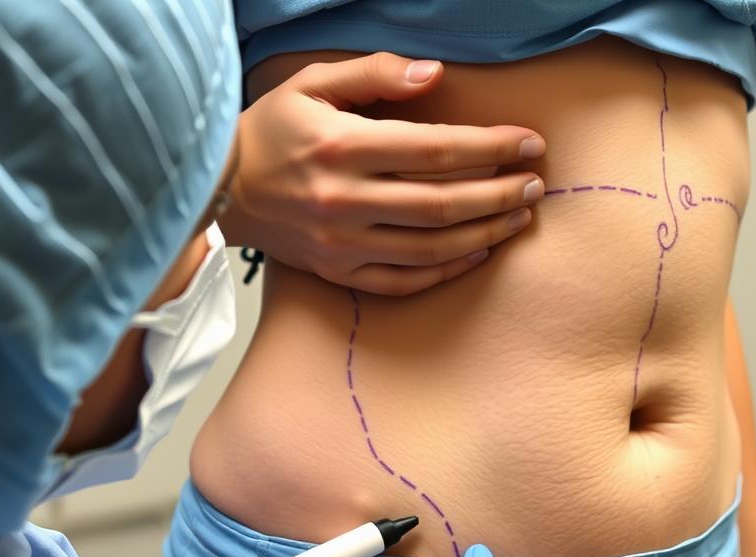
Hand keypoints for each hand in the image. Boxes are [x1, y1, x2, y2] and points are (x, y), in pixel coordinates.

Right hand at [220, 52, 545, 295]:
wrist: (219, 190)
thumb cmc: (271, 131)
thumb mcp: (312, 84)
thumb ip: (374, 75)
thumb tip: (436, 77)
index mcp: (342, 148)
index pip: (435, 149)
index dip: (489, 148)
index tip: (528, 143)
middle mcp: (345, 201)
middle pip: (442, 203)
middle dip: (498, 193)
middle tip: (536, 184)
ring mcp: (343, 245)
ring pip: (431, 248)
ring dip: (484, 233)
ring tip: (520, 218)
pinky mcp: (339, 274)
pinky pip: (402, 282)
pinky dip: (444, 272)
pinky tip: (477, 254)